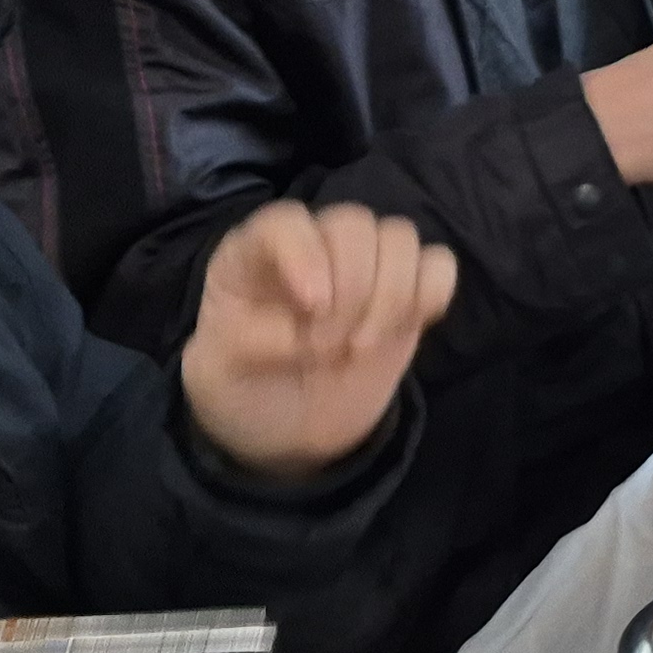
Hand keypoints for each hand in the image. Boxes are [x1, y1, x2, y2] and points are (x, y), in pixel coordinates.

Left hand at [179, 202, 458, 482]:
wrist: (286, 430)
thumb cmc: (242, 391)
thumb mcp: (213, 377)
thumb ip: (237, 344)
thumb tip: (291, 332)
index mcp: (253, 255)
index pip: (286, 221)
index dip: (305, 254)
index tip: (312, 307)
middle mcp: (312, 247)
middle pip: (353, 223)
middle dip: (352, 289)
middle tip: (328, 348)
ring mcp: (365, 267)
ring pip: (400, 236)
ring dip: (392, 296)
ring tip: (361, 348)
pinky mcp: (407, 293)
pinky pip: (438, 265)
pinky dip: (430, 294)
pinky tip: (406, 328)